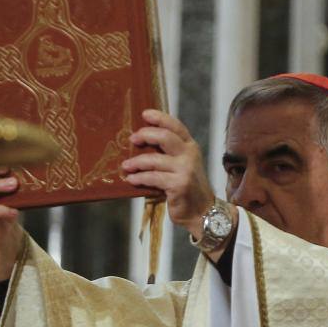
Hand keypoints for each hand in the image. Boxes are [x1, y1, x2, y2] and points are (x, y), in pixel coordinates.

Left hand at [121, 110, 215, 239]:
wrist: (201, 211)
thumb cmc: (187, 187)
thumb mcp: (182, 165)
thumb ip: (168, 153)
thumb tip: (141, 142)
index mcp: (190, 146)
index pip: (175, 126)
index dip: (160, 117)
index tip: (144, 114)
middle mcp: (190, 155)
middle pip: (165, 137)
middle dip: (145, 135)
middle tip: (132, 139)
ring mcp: (185, 170)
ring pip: (154, 160)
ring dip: (136, 162)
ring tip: (126, 166)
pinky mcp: (179, 185)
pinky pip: (153, 178)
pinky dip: (139, 178)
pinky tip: (131, 179)